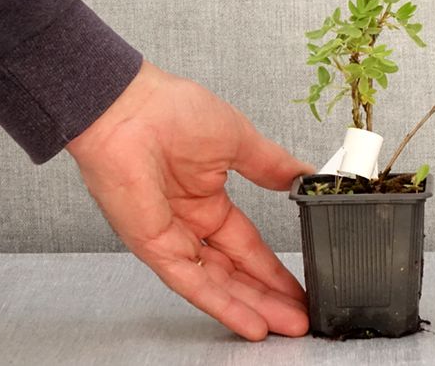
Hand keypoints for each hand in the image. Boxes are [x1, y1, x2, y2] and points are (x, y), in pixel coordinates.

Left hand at [66, 59, 313, 340]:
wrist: (130, 108)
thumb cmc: (172, 110)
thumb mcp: (239, 140)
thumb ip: (272, 165)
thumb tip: (304, 175)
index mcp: (207, 197)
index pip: (247, 243)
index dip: (273, 266)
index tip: (299, 283)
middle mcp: (189, 222)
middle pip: (236, 271)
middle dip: (269, 295)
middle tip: (300, 316)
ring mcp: (171, 237)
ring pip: (218, 282)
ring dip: (253, 306)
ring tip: (287, 325)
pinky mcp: (153, 246)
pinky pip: (192, 281)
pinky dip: (222, 303)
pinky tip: (249, 321)